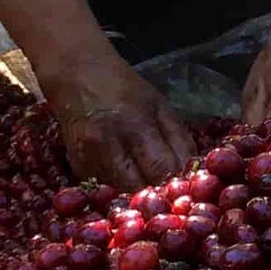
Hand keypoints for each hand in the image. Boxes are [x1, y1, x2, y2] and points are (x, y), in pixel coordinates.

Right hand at [47, 49, 196, 192]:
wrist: (76, 75)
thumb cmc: (124, 88)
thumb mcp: (159, 105)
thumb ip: (179, 137)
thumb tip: (193, 169)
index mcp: (138, 124)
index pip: (163, 169)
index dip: (177, 182)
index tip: (185, 185)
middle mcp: (111, 143)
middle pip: (140, 188)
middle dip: (157, 194)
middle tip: (167, 192)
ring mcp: (90, 156)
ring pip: (121, 194)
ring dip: (136, 194)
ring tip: (146, 185)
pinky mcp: (77, 166)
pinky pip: (104, 189)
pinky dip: (117, 189)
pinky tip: (124, 178)